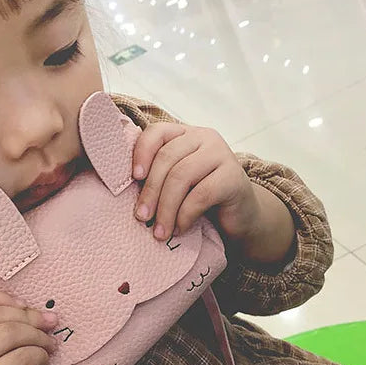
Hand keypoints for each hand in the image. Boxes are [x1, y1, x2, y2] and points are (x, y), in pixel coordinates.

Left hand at [131, 122, 259, 242]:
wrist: (241, 218)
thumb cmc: (201, 200)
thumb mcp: (176, 183)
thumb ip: (157, 175)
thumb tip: (124, 186)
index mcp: (185, 134)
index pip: (157, 132)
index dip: (141, 153)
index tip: (133, 178)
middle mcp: (204, 137)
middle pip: (167, 158)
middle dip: (150, 191)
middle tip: (141, 218)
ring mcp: (222, 154)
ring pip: (181, 176)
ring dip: (166, 208)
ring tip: (160, 232)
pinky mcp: (234, 177)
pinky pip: (201, 195)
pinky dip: (185, 215)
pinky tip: (180, 229)